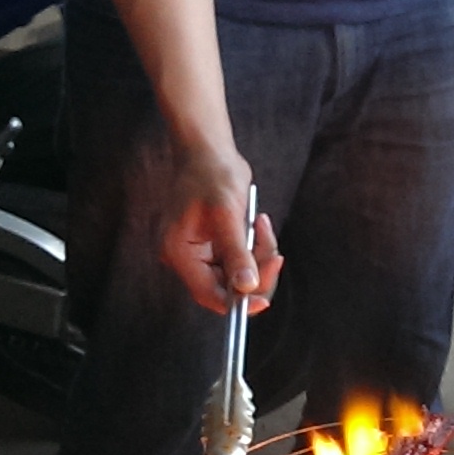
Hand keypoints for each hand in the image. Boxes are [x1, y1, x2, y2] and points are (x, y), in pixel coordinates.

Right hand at [158, 150, 284, 315]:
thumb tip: (247, 289)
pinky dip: (256, 247)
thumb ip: (236, 253)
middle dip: (256, 272)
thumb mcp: (226, 213)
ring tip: (261, 225)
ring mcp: (202, 253)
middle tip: (273, 251)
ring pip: (239, 276)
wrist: (209, 151)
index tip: (263, 301)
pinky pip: (242, 260)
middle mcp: (187, 258)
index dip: (236, 303)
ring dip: (259, 256)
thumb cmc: (211, 173)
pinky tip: (257, 223)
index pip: (208, 294)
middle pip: (227, 289)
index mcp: (180, 253)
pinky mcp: (216, 247)